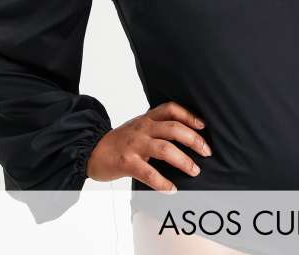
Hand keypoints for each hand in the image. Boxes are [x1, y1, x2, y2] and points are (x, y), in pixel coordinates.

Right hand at [86, 101, 211, 191]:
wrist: (91, 150)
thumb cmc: (120, 140)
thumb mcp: (139, 126)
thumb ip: (158, 127)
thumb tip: (186, 135)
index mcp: (147, 118)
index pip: (172, 109)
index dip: (189, 115)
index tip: (203, 126)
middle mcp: (143, 128)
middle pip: (174, 129)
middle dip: (194, 140)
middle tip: (207, 151)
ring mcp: (135, 145)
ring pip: (165, 149)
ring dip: (183, 161)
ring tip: (194, 170)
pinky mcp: (127, 162)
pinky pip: (148, 172)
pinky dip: (162, 182)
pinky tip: (172, 189)